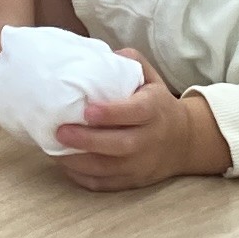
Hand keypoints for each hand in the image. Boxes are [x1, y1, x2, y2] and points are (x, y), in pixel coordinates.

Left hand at [48, 58, 231, 190]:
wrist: (184, 141)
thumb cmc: (158, 104)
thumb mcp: (151, 78)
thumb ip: (130, 62)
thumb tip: (104, 53)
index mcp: (154, 110)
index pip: (136, 113)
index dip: (111, 113)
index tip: (86, 110)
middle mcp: (150, 140)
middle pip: (120, 145)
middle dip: (87, 140)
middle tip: (60, 131)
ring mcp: (142, 164)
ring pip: (109, 169)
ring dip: (78, 161)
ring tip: (54, 149)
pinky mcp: (133, 181)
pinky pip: (105, 184)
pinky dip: (82, 177)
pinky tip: (65, 164)